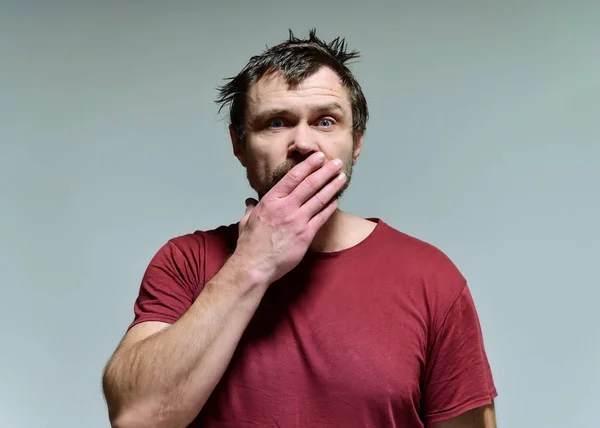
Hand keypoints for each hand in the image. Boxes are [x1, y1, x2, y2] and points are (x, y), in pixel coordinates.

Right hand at [235, 152, 345, 284]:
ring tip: (342, 178)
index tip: (319, 157)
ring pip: (319, 199)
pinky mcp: (306, 235)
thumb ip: (250, 209)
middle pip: (310, 184)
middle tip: (337, 163)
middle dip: (326, 171)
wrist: (255, 266)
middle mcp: (286, 207)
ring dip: (333, 186)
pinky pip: (322, 217)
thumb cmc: (249, 245)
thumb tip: (249, 202)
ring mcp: (297, 221)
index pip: (293, 177)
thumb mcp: (246, 221)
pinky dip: (330, 207)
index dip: (309, 165)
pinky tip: (337, 200)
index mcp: (271, 200)